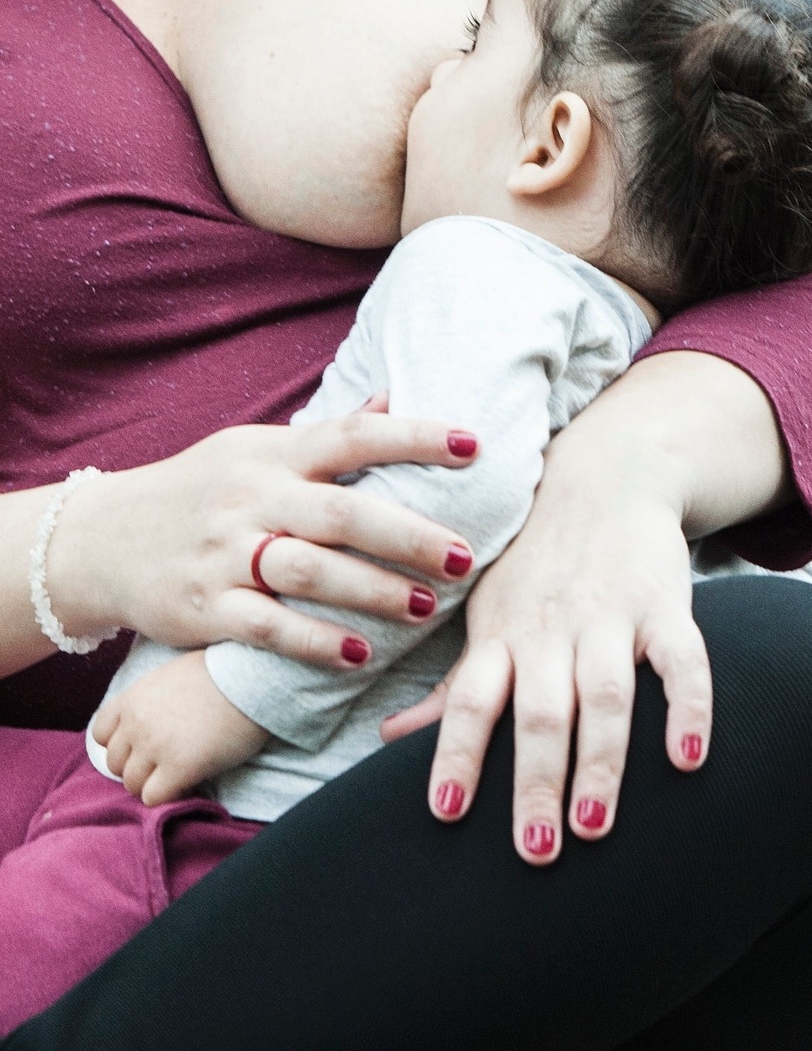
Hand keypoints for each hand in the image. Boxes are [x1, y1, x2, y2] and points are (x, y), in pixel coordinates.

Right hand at [45, 410, 480, 672]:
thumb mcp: (256, 447)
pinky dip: (315, 642)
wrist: (96, 540)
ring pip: (309, 571)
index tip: (476, 445)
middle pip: (343, 513)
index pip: (355, 435)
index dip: (417, 436)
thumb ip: (327, 434)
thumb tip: (391, 396)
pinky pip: (266, 627)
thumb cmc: (201, 488)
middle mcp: (255, 499)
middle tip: (465, 555)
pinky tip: (360, 654)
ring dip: (372, 591)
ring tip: (425, 608)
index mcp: (277, 454)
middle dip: (409, 534)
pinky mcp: (203, 607)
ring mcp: (226, 554)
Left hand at [92, 652, 267, 804]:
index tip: (142, 743)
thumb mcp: (175, 673)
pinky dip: (169, 793)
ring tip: (181, 770)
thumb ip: (152, 698)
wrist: (256, 676)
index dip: (121, 742)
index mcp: (132, 698)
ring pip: (132, 784)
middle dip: (138, 764)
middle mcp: (136, 724)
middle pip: (115, 763)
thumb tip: (151, 717)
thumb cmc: (225, 669)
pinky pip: (154, 797)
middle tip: (167, 759)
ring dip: (153, 781)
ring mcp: (155, 748)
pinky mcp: (179, 769)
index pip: (101, 734)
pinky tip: (190, 779)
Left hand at [379, 352, 784, 864]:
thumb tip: (389, 743)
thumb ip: (454, 684)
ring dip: (601, 760)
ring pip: (605, 694)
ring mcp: (611, 616)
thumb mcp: (488, 612)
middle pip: (541, 711)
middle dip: (537, 780)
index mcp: (503, 635)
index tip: (446, 813)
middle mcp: (552, 628)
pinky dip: (688, 707)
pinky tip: (687, 760)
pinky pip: (681, 659)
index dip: (456, 752)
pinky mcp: (665, 604)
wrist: (606, 475)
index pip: (471, 699)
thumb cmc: (538, 563)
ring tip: (596, 826)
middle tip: (536, 849)